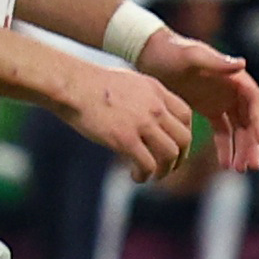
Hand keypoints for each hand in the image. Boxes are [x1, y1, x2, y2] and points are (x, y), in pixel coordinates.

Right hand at [59, 60, 197, 181]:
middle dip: (180, 157)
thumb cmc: (90, 83)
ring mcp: (142, 123)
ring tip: (153, 176)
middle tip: (168, 166)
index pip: (186, 116)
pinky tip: (135, 177)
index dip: (183, 134)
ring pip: (170, 154)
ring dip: (165, 170)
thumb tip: (143, 113)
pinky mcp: (125, 139)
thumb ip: (142, 96)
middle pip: (183, 138)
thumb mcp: (127, 80)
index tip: (173, 145)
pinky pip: (147, 164)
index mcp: (156, 90)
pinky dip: (145, 175)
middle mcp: (155, 107)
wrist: (72, 85)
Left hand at [136, 27, 258, 173]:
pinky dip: (226, 147)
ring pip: (239, 130)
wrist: (149, 53)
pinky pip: (223, 132)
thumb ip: (215, 62)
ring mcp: (222, 100)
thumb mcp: (191, 55)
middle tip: (250, 165)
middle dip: (253, 143)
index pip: (256, 102)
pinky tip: (225, 164)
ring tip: (238, 169)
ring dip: (242, 149)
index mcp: (234, 77)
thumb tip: (242, 64)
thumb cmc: (170, 51)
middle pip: (250, 120)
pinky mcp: (209, 109)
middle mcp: (233, 89)